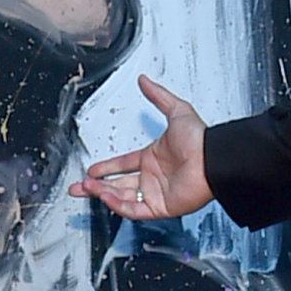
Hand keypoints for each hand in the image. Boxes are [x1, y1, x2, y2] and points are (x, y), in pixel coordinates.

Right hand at [68, 75, 213, 219]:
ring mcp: (156, 192)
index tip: (92, 168)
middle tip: (78, 187)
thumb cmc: (200, 138)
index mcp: (152, 158)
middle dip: (95, 186)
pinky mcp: (161, 206)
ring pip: (122, 197)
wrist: (213, 158)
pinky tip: (106, 196)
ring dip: (103, 194)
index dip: (106, 167)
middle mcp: (153, 176)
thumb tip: (144, 80)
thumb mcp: (176, 110)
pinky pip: (135, 209)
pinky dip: (119, 205)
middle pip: (117, 184)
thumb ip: (158, 96)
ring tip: (86, 188)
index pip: (123, 165)